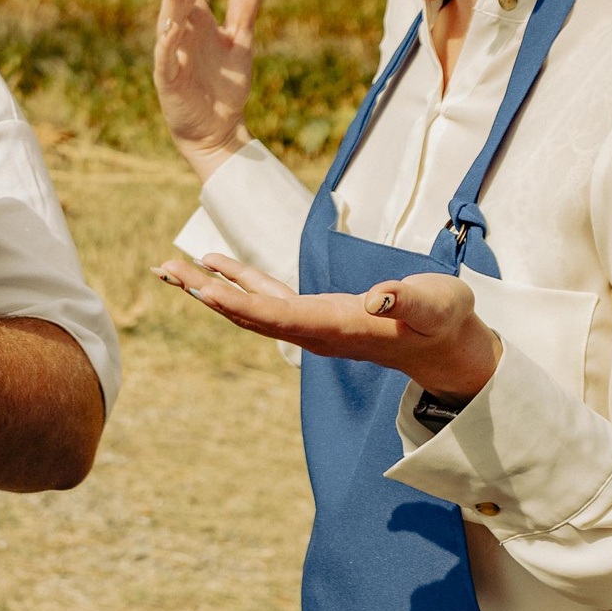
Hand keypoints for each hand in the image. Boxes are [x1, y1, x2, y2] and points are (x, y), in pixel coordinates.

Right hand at [149, 0, 259, 181]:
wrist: (219, 129)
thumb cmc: (225, 85)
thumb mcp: (242, 36)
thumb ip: (243, 0)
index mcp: (194, 14)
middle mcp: (179, 27)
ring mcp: (170, 51)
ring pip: (169, 15)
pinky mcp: (168, 78)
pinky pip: (166, 56)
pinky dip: (168, 41)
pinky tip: (171, 25)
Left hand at [154, 253, 500, 400]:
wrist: (447, 346)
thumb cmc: (445, 321)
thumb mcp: (438, 303)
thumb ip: (409, 299)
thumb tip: (379, 295)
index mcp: (337, 326)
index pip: (279, 316)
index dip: (240, 302)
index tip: (203, 288)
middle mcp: (313, 330)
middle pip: (247, 313)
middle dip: (204, 292)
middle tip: (164, 271)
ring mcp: (309, 324)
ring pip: (248, 306)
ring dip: (207, 287)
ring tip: (169, 268)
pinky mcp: (312, 313)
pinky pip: (263, 297)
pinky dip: (236, 280)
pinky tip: (212, 264)